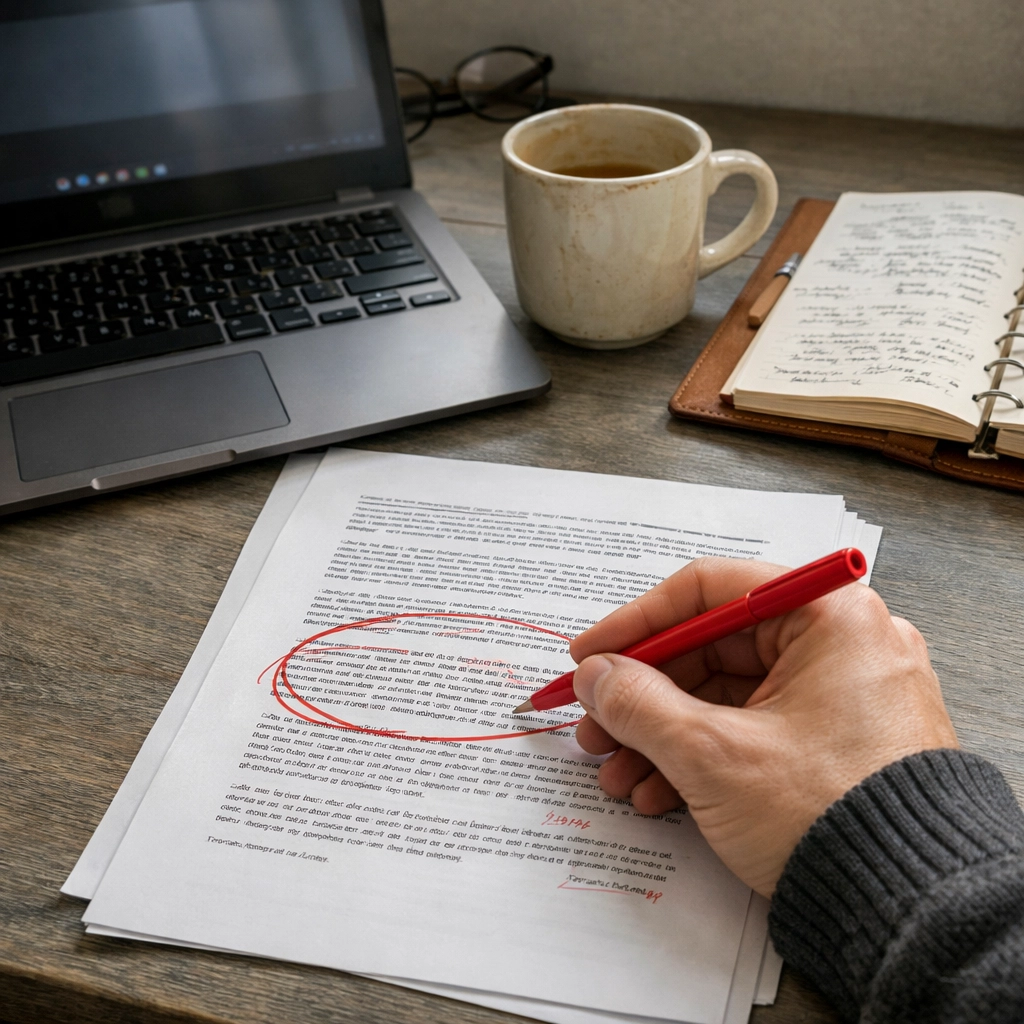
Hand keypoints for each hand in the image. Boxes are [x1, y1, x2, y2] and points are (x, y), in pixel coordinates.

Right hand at [570, 557, 957, 895]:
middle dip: (642, 696)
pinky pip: (753, 729)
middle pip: (712, 649)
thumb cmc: (832, 817)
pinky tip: (657, 792)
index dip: (636, 623)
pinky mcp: (836, 741)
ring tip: (617, 773)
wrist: (910, 912)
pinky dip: (701, 757)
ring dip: (662, 734)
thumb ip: (639, 704)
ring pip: (726, 696)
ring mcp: (842, 694)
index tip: (590, 654)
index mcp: (829, 616)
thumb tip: (595, 677)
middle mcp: (841, 643)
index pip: (710, 591)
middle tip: (594, 724)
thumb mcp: (713, 755)